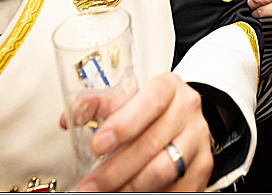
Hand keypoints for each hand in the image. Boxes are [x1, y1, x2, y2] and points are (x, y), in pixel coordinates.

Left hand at [65, 72, 213, 191]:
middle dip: (116, 169)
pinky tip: (131, 192)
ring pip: (165, 169)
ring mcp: (198, 140)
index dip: (123, 124)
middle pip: (152, 143)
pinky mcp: (202, 167)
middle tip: (91, 184)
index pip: (151, 101)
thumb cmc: (150, 110)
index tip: (97, 144)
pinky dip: (150, 194)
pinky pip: (176, 187)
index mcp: (169, 88)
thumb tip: (70, 117)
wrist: (181, 119)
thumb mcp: (125, 99)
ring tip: (109, 191)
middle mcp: (187, 112)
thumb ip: (97, 105)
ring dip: (131, 186)